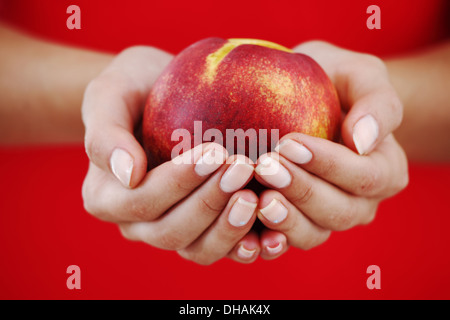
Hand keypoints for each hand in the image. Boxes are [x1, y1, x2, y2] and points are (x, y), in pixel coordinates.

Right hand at [81, 46, 257, 264]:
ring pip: (197, 249)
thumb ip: (105, 134)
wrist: (158, 93)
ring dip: (229, 229)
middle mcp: (137, 223)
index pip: (141, 200)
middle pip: (171, 231)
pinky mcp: (203, 229)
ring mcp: (172, 229)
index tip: (214, 152)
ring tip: (256, 197)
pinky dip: (247, 245)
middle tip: (243, 169)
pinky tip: (273, 232)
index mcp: (107, 197)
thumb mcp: (109, 93)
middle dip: (209, 204)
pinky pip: (223, 249)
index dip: (178, 182)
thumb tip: (128, 174)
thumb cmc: (134, 88)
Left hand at [250, 41, 408, 252]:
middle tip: (265, 167)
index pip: (363, 177)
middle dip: (301, 191)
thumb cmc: (335, 81)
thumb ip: (377, 104)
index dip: (328, 165)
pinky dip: (266, 239)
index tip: (289, 144)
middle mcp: (359, 202)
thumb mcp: (361, 75)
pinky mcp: (294, 224)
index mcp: (384, 171)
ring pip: (312, 233)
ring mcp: (325, 217)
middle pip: (337, 211)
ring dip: (284, 218)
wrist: (308, 95)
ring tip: (257, 197)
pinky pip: (284, 242)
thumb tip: (364, 141)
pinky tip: (245, 227)